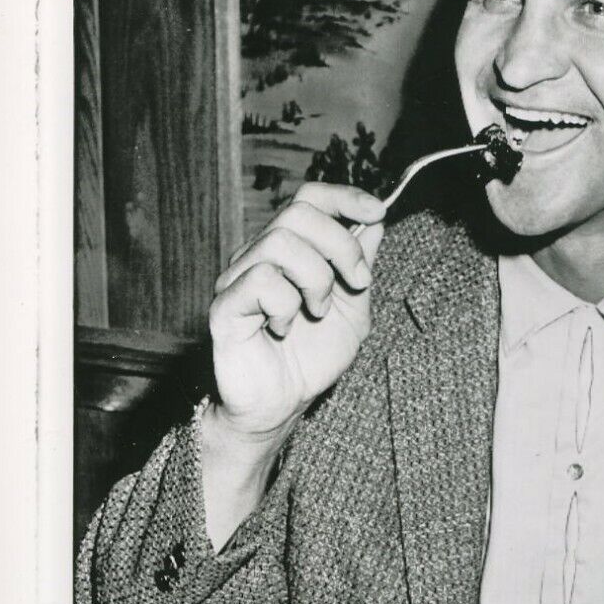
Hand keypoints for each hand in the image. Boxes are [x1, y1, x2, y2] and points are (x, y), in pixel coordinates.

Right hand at [208, 182, 387, 441]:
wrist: (281, 406)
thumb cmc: (310, 359)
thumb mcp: (353, 310)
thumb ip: (360, 266)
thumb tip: (375, 222)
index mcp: (290, 250)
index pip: (310, 198)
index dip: (345, 198)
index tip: (378, 212)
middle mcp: (259, 255)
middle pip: (299, 213)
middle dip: (341, 246)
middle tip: (357, 284)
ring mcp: (238, 278)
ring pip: (280, 243)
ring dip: (316, 279)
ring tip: (318, 312)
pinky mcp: (224, 306)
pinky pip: (261, 280)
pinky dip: (286, 305)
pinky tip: (284, 328)